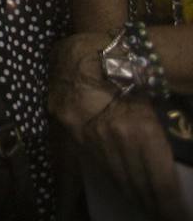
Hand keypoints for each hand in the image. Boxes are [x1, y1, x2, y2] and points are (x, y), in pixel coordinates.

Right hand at [50, 34, 190, 220]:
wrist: (84, 48)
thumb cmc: (126, 63)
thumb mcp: (151, 93)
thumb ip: (153, 130)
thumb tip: (163, 165)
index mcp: (137, 128)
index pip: (158, 178)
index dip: (168, 201)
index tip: (177, 216)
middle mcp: (114, 137)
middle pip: (138, 182)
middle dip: (153, 202)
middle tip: (166, 217)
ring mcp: (90, 135)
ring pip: (116, 175)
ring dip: (134, 195)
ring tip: (148, 208)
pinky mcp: (74, 132)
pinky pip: (97, 163)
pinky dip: (113, 180)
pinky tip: (123, 189)